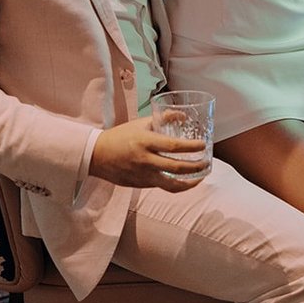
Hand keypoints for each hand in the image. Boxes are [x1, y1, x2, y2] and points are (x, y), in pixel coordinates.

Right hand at [90, 117, 209, 190]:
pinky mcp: (141, 185)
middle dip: (196, 167)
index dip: (191, 147)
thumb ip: (163, 119)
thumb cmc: (120, 136)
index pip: (173, 146)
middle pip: (176, 167)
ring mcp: (143, 175)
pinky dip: (176, 184)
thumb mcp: (141, 123)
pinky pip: (162, 187)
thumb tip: (183, 115)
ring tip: (200, 177)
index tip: (203, 145)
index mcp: (145, 142)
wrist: (97, 155)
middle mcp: (145, 160)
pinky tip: (184, 180)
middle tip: (207, 163)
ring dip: (190, 182)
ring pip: (171, 184)